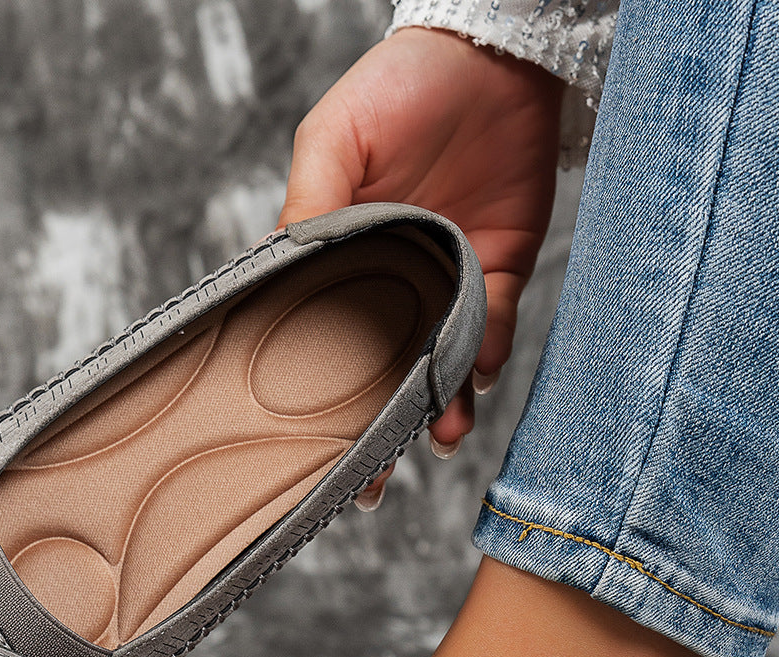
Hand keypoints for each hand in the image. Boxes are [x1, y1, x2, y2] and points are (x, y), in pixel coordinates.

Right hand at [279, 28, 562, 502]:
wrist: (496, 51)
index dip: (313, 396)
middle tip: (369, 482)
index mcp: (337, 257)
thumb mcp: (335, 137)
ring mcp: (444, 281)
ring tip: (438, 435)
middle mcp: (389, 281)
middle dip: (375, 429)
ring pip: (437, 364)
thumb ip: (311, 205)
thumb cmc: (399, 85)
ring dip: (437, 405)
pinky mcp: (498, 271)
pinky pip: (491, 331)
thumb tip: (280, 263)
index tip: (307, 449)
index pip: (317, 337)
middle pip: (377, 369)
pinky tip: (475, 380)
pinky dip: (485, 360)